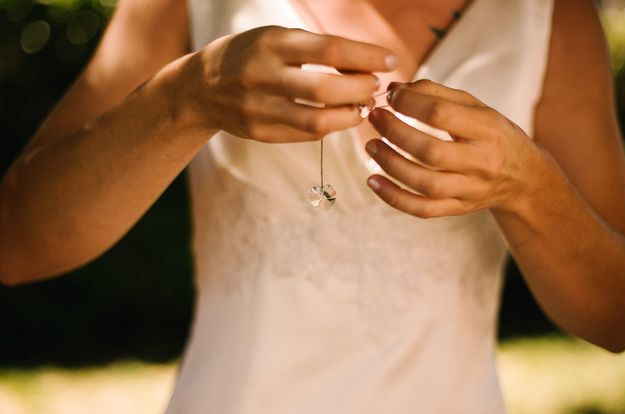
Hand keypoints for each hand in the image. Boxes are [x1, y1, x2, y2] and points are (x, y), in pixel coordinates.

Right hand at [177, 26, 396, 142]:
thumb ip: (315, 49)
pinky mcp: (260, 132)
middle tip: (377, 86)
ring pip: (317, 120)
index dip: (366, 56)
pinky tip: (341, 117)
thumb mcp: (276, 37)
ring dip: (350, 114)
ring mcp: (258, 108)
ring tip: (363, 105)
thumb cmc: (251, 55)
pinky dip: (331, 126)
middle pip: (326, 88)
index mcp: (270, 42)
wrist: (201, 87)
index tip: (391, 60)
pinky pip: (306, 134)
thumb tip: (366, 63)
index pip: (328, 48)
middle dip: (361, 89)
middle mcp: (262, 75)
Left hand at [365, 80, 550, 217]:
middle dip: (395, 133)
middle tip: (374, 119)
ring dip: (390, 164)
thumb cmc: (492, 135)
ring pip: (424, 183)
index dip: (409, 103)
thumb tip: (395, 89)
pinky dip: (394, 197)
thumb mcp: (476, 108)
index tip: (390, 96)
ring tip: (370, 146)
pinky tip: (373, 181)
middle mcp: (481, 161)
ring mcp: (469, 189)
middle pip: (429, 151)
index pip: (442, 115)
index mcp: (488, 128)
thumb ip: (437, 94)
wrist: (523, 178)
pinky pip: (423, 209)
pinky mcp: (458, 208)